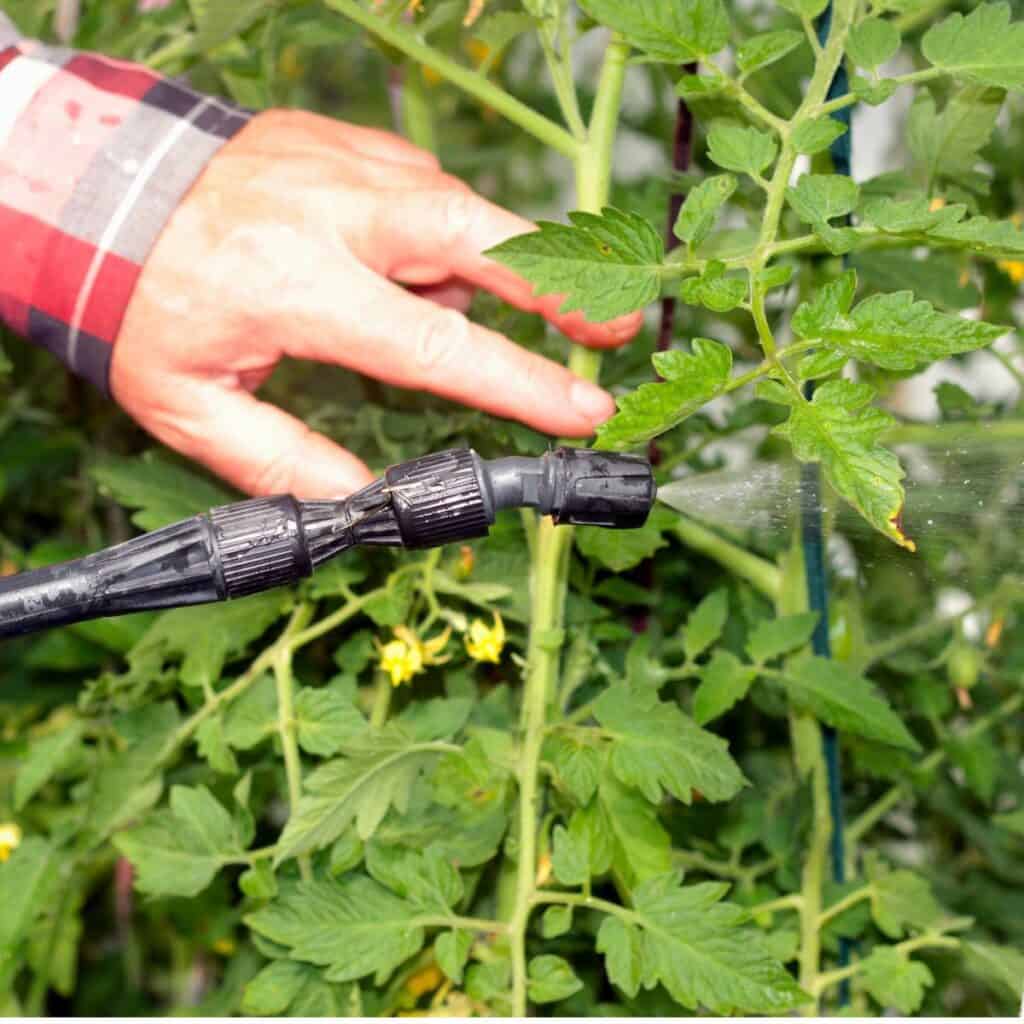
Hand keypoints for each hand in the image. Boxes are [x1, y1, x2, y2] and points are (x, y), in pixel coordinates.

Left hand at [112, 109, 639, 498]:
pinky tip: (413, 269)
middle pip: (480, 239)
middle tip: (619, 326)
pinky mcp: (355, 144)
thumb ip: (280, 459)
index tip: (586, 411)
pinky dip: (443, 240)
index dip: (522, 385)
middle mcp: (336, 217)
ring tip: (468, 313)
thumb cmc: (144, 299)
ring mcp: (351, 167)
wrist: (103, 186)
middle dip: (562, 286)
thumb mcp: (189, 402)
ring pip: (463, 215)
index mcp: (297, 288)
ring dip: (491, 270)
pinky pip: (429, 194)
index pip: (436, 347)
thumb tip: (362, 498)